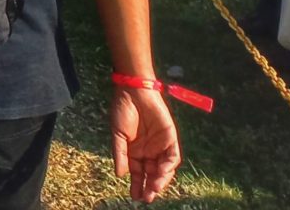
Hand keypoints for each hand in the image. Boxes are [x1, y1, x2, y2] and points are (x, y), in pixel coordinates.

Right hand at [110, 84, 179, 199]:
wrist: (134, 91)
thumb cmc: (123, 111)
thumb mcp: (117, 135)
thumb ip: (120, 155)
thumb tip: (120, 175)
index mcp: (135, 152)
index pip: (138, 174)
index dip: (137, 185)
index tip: (135, 197)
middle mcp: (149, 152)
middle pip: (152, 174)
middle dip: (150, 187)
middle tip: (146, 197)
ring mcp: (160, 146)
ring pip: (163, 169)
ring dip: (160, 180)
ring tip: (154, 188)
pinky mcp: (171, 139)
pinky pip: (172, 157)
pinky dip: (168, 167)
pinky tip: (160, 173)